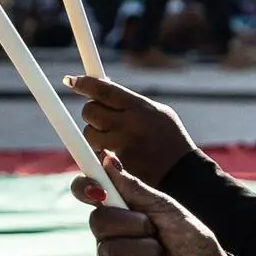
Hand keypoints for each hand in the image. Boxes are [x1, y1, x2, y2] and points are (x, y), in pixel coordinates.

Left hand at [63, 70, 198, 183]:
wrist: (183, 175)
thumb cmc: (171, 140)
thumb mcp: (159, 113)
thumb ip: (131, 101)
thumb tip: (103, 84)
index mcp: (139, 108)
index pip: (103, 89)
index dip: (84, 83)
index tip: (72, 80)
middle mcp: (128, 125)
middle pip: (89, 111)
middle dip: (92, 112)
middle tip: (101, 117)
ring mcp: (120, 148)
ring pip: (89, 134)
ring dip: (95, 135)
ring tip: (115, 140)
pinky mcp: (115, 167)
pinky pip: (96, 155)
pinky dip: (102, 153)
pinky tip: (117, 155)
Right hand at [81, 162, 232, 255]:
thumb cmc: (188, 235)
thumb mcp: (164, 206)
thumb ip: (134, 187)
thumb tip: (108, 159)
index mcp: (117, 207)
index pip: (86, 191)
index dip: (85, 186)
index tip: (98, 188)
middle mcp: (108, 232)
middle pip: (97, 221)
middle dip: (132, 224)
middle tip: (153, 229)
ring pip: (110, 249)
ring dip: (145, 249)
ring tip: (160, 253)